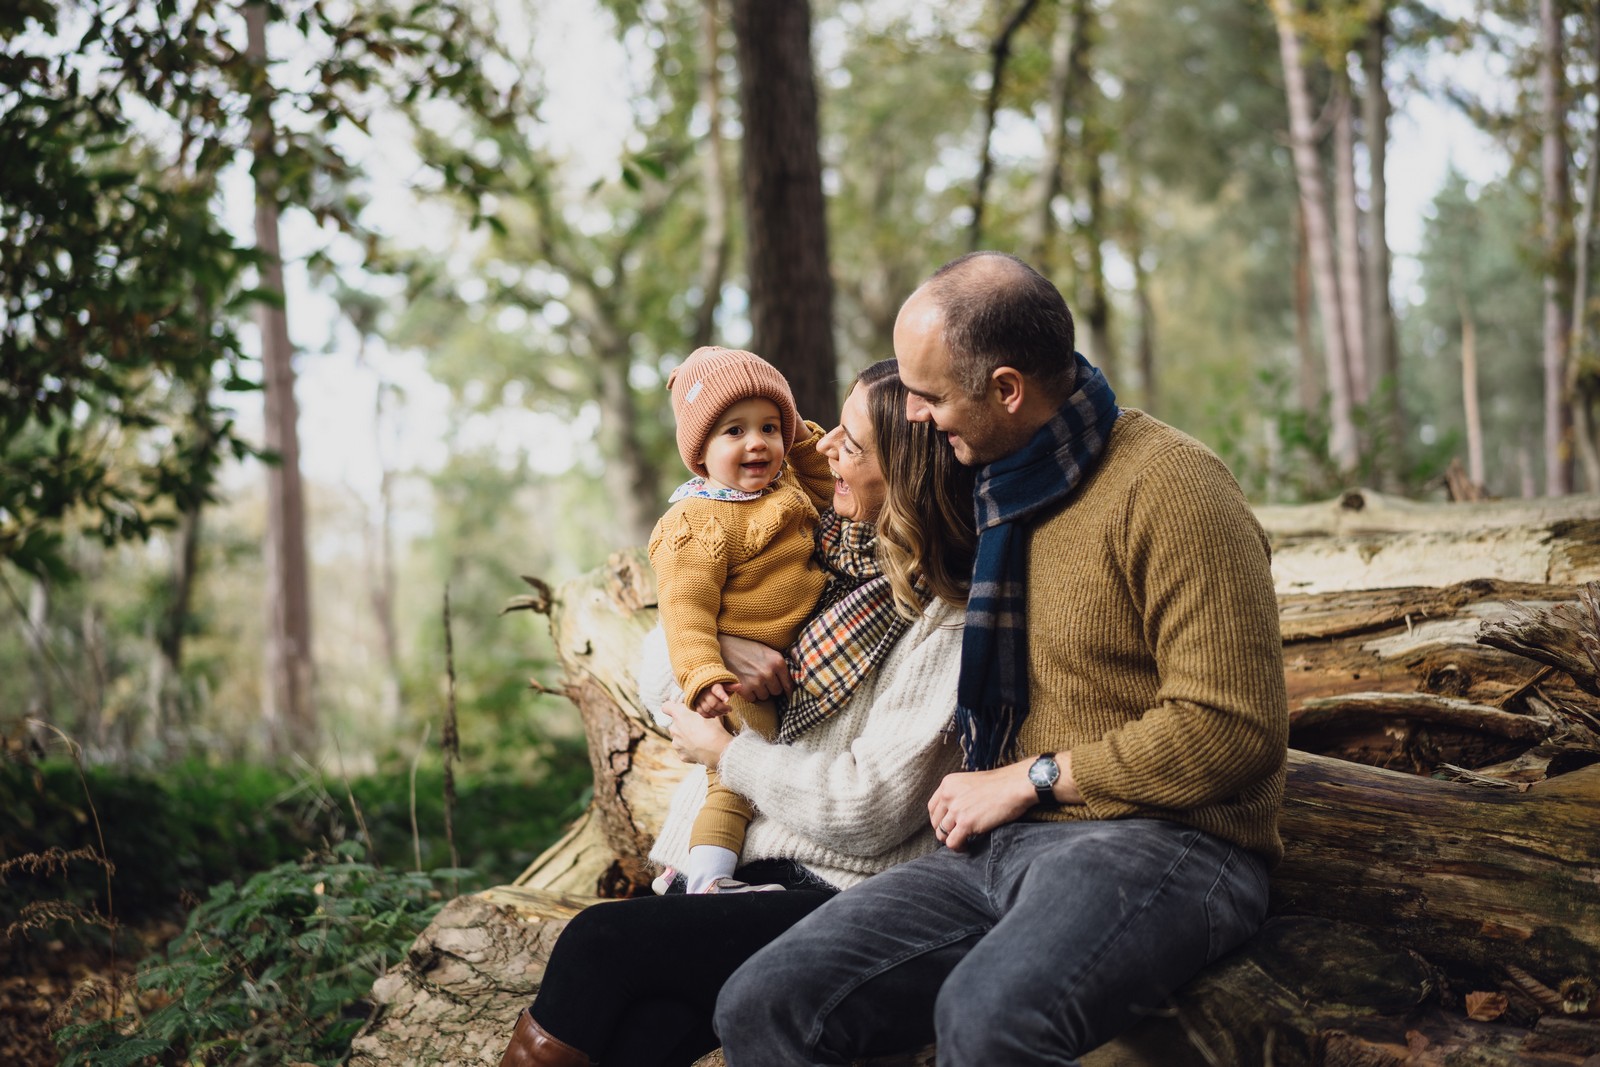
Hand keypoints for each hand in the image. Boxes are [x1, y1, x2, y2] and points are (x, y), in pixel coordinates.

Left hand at [665, 701, 735, 767]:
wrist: (718, 750)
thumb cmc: (714, 728)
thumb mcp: (709, 712)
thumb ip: (700, 709)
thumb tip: (700, 707)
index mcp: (678, 714)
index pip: (666, 706)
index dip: (672, 707)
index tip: (680, 709)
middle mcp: (673, 728)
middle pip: (675, 723)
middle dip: (683, 724)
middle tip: (697, 726)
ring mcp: (676, 743)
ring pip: (679, 737)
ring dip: (686, 737)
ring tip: (700, 739)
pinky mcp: (681, 755)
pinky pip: (684, 750)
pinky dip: (690, 749)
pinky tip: (700, 748)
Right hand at [693, 682, 739, 717]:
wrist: (703, 686)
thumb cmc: (718, 686)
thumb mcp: (724, 685)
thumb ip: (731, 687)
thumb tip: (740, 686)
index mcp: (713, 686)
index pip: (717, 690)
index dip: (722, 695)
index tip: (727, 699)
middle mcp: (705, 692)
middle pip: (714, 704)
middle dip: (723, 709)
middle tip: (729, 709)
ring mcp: (699, 698)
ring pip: (708, 709)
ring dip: (718, 713)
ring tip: (724, 712)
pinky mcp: (696, 704)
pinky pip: (702, 713)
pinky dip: (709, 716)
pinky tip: (715, 715)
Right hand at [717, 635, 792, 700]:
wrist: (725, 646)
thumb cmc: (748, 648)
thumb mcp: (768, 651)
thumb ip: (778, 665)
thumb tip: (790, 683)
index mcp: (778, 662)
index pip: (788, 684)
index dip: (788, 690)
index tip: (788, 696)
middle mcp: (769, 672)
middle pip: (776, 691)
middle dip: (770, 687)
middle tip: (761, 678)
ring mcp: (756, 681)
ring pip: (764, 696)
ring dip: (759, 691)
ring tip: (752, 679)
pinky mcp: (744, 688)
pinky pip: (752, 699)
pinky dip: (749, 694)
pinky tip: (745, 683)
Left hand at [927, 752, 1079, 850]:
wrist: (1015, 785)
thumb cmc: (1000, 784)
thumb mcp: (971, 782)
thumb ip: (959, 794)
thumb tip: (953, 813)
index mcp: (948, 784)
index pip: (932, 807)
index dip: (939, 819)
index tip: (948, 825)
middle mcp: (948, 795)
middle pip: (935, 822)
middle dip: (944, 831)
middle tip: (957, 835)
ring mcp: (956, 809)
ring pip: (942, 834)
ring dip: (952, 840)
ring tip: (963, 842)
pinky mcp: (966, 823)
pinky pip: (952, 843)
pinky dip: (958, 847)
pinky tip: (967, 846)